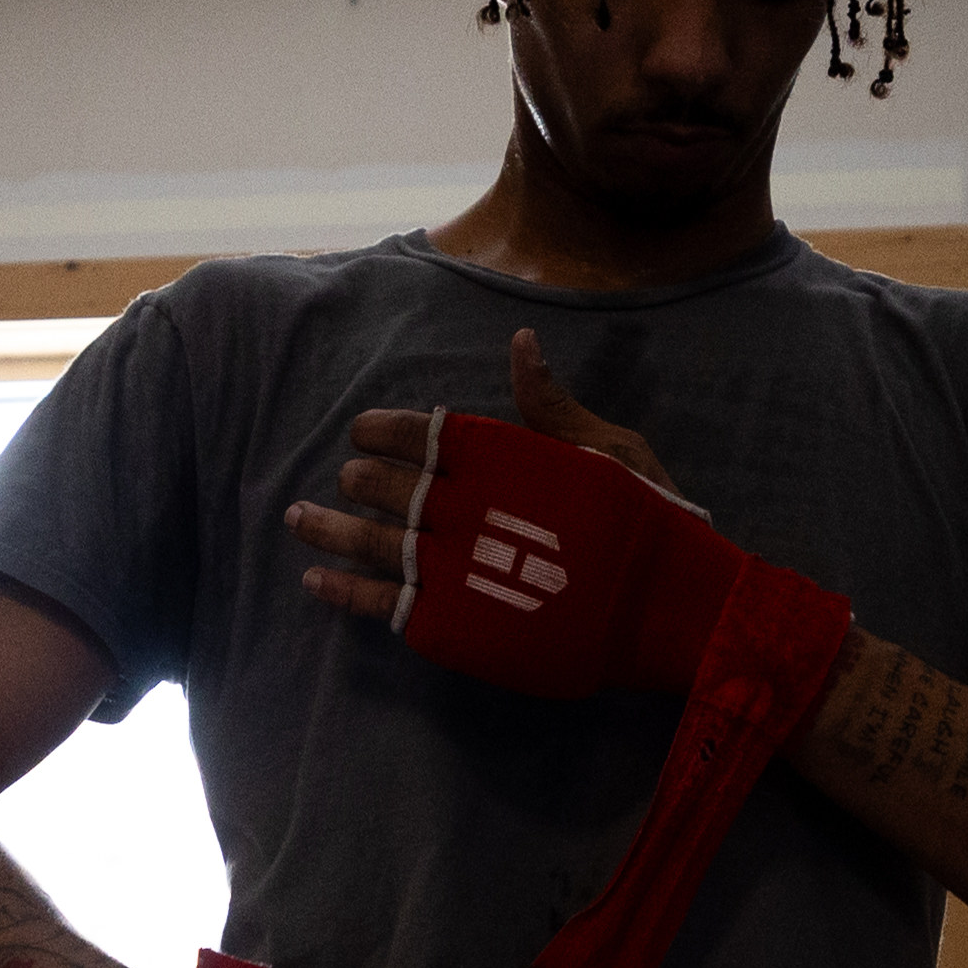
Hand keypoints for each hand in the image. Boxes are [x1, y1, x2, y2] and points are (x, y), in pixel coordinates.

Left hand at [290, 333, 746, 699]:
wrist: (670, 610)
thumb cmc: (650, 521)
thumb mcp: (609, 448)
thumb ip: (549, 406)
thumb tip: (519, 340)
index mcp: (501, 458)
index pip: (424, 435)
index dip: (387, 431)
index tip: (363, 430)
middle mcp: (467, 509)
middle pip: (392, 488)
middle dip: (363, 480)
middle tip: (347, 477)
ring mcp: (455, 570)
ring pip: (372, 544)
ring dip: (329, 530)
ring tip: (297, 518)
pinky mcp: (451, 627)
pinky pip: (383, 603)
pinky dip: (344, 591)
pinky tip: (315, 580)